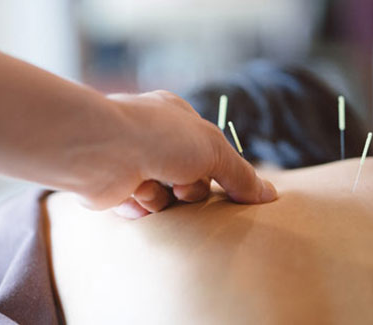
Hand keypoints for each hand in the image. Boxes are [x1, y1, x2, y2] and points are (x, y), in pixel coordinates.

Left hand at [79, 90, 276, 216]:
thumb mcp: (214, 150)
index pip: (209, 152)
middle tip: (182, 185)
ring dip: (165, 198)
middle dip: (190, 189)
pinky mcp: (117, 187)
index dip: (219, 172)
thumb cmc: (160, 137)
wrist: (103, 150)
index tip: (230, 191)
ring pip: (167, 198)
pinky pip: (143, 208)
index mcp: (177, 119)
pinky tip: (133, 192)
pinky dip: (142, 205)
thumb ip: (240, 175)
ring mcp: (135, 162)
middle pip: (190, 179)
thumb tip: (269, 195)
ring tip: (151, 186)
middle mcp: (155, 139)